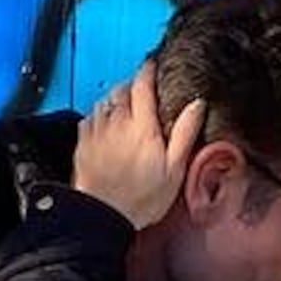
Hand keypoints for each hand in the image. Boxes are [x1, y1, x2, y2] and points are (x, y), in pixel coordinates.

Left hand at [72, 70, 205, 229]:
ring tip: (124, 103)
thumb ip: (184, 133)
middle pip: (121, 89)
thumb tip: (197, 104)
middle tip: (141, 87)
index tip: (153, 63)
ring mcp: (96, 131)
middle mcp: (117, 122)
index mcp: (142, 126)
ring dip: (114, 97)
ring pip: (104, 101)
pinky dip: (99, 113)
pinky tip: (105, 122)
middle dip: (131, 83)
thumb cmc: (142, 197)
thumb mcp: (174, 169)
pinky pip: (90, 117)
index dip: (148, 70)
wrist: (103, 216)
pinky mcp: (82, 143)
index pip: (143, 85)